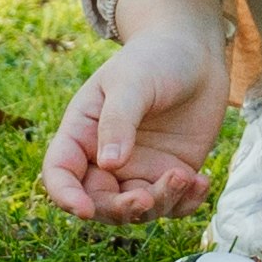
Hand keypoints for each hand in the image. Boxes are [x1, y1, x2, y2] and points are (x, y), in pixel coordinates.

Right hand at [45, 0, 232, 222]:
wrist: (194, 52)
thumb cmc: (153, 58)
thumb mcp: (132, 82)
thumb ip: (118, 120)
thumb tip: (109, 164)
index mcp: (82, 133)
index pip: (60, 173)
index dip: (65, 196)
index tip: (84, 210)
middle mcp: (105, 158)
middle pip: (100, 202)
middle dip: (120, 208)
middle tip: (146, 198)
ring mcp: (139, 169)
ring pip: (139, 208)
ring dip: (160, 203)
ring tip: (185, 176)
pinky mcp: (170, 173)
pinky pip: (173, 205)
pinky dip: (186, 203)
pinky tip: (201, 182)